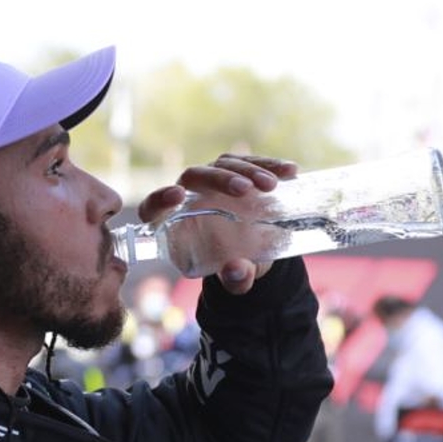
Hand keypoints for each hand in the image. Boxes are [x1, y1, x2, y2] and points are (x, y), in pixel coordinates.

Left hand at [136, 154, 297, 293]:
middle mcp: (189, 195)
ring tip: (271, 186)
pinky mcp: (238, 172)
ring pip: (223, 164)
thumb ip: (235, 279)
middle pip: (194, 176)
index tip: (177, 195)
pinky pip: (249, 162)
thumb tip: (237, 272)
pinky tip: (290, 171)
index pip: (153, 206)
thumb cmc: (233, 266)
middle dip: (218, 180)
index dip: (159, 199)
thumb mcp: (235, 278)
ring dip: (247, 170)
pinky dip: (269, 164)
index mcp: (174, 223)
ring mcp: (213, 180)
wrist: (255, 254)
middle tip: (244, 190)